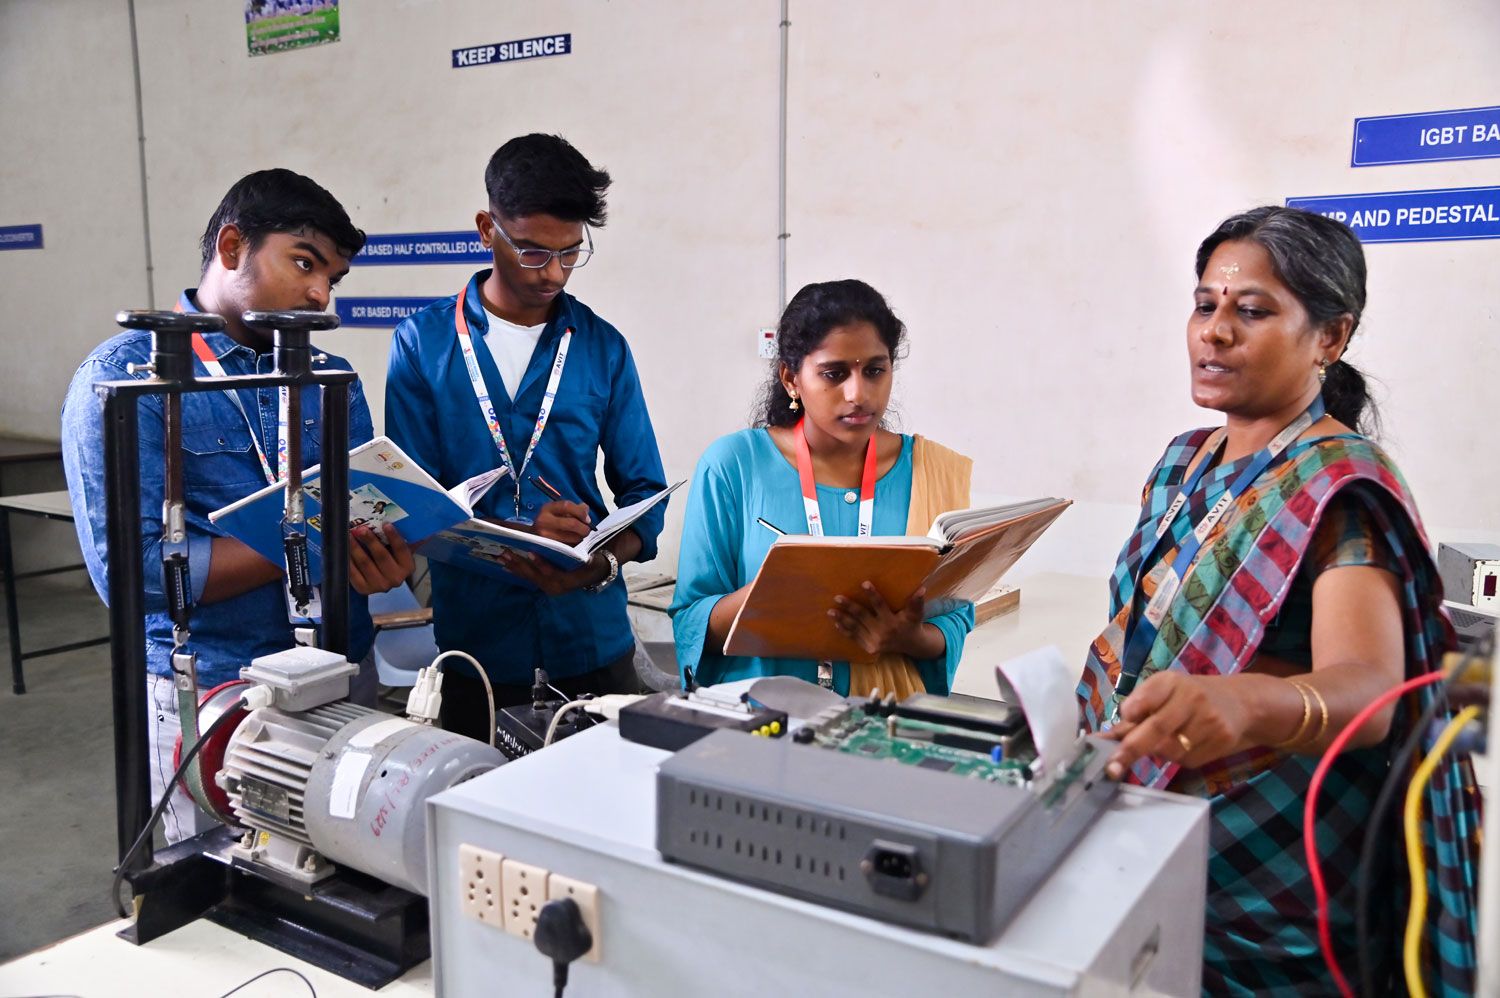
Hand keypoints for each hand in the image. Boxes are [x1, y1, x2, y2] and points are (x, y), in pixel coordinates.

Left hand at [348, 523, 413, 594]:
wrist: (383, 580)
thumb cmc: (393, 559)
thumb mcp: (402, 551)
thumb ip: (408, 540)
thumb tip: (419, 526)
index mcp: (408, 567)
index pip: (401, 549)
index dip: (394, 536)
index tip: (385, 524)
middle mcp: (396, 579)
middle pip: (381, 556)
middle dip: (370, 541)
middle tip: (361, 529)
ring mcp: (379, 585)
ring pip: (365, 563)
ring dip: (355, 547)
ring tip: (349, 535)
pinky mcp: (364, 589)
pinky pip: (353, 572)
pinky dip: (348, 559)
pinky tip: (344, 549)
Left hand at [496, 548, 609, 596]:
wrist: (594, 573)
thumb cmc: (592, 563)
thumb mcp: (593, 561)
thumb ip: (588, 559)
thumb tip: (588, 558)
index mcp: (567, 581)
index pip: (551, 573)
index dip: (541, 563)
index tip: (530, 552)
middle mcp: (555, 587)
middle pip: (534, 576)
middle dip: (519, 564)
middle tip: (506, 553)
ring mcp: (548, 587)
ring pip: (529, 577)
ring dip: (514, 567)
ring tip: (501, 557)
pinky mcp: (543, 585)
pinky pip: (529, 578)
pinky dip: (518, 571)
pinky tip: (506, 566)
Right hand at [532, 500, 591, 543]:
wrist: (532, 536)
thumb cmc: (549, 521)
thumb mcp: (557, 510)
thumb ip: (573, 508)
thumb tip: (586, 509)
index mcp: (547, 509)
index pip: (567, 506)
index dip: (580, 512)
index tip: (587, 519)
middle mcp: (543, 521)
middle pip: (572, 523)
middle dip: (584, 528)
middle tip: (587, 529)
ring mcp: (545, 536)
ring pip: (572, 537)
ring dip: (580, 537)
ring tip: (579, 536)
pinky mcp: (548, 548)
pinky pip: (569, 547)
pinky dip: (574, 545)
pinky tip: (572, 542)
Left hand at [829, 583, 931, 657]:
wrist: (910, 645)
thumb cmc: (911, 624)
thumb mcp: (916, 614)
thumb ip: (916, 602)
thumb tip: (922, 589)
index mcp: (893, 621)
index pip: (880, 606)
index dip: (872, 594)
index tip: (864, 583)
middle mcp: (882, 632)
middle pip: (863, 617)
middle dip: (850, 607)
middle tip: (837, 597)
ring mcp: (874, 641)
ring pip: (854, 628)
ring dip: (841, 619)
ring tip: (830, 611)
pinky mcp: (868, 648)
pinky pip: (853, 638)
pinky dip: (844, 630)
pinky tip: (836, 622)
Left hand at [1102, 672, 1252, 779]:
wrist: (1240, 703)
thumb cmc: (1190, 697)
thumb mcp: (1163, 692)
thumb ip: (1135, 711)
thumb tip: (1101, 738)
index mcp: (1170, 681)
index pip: (1145, 698)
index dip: (1131, 713)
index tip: (1112, 731)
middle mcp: (1191, 697)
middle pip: (1157, 728)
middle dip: (1131, 749)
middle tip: (1112, 767)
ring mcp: (1209, 719)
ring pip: (1172, 751)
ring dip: (1160, 753)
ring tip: (1168, 739)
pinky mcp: (1222, 740)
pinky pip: (1189, 760)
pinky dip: (1180, 759)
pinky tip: (1188, 744)